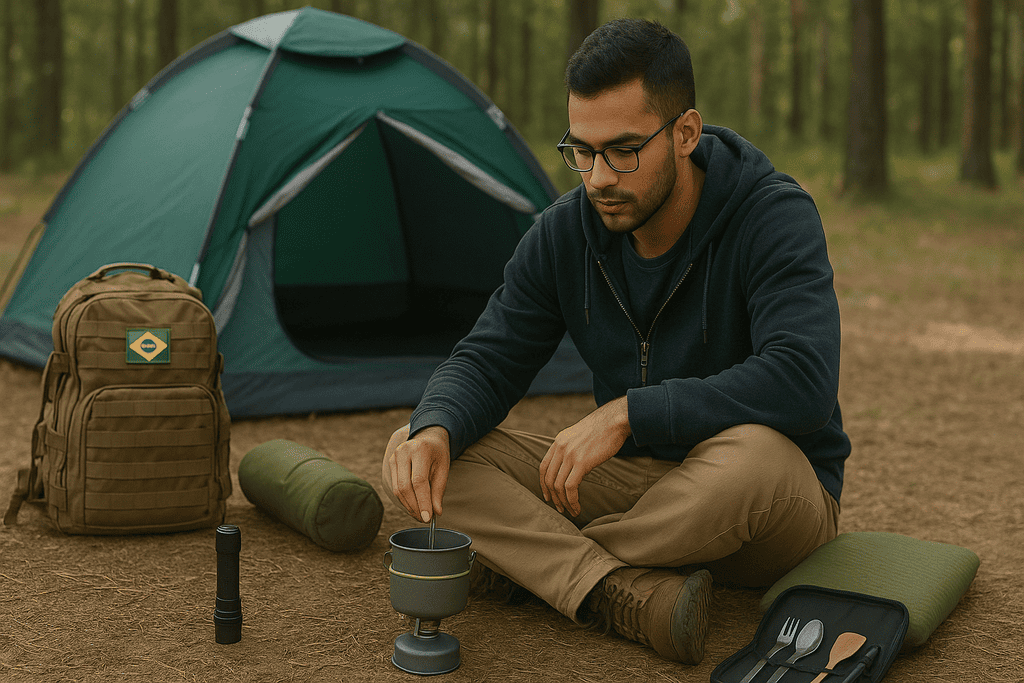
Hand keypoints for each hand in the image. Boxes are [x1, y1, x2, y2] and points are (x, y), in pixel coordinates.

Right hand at [385, 425, 450, 522]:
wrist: (427, 436)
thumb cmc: (438, 453)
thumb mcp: (444, 469)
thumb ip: (439, 490)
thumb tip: (436, 513)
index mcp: (420, 450)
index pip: (419, 481)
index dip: (423, 501)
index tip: (428, 518)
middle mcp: (403, 452)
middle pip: (405, 487)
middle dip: (415, 507)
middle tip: (424, 519)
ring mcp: (394, 457)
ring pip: (398, 489)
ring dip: (409, 506)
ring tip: (420, 515)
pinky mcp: (390, 463)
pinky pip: (395, 487)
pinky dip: (404, 500)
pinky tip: (414, 506)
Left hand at [539, 397, 630, 516]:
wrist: (615, 420)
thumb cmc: (603, 429)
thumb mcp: (579, 435)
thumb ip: (571, 448)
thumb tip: (570, 466)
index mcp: (559, 441)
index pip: (543, 467)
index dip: (543, 484)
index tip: (548, 496)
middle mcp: (561, 448)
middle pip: (548, 478)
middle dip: (553, 497)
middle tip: (560, 508)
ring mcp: (570, 454)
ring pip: (558, 485)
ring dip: (563, 502)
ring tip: (571, 511)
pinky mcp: (582, 462)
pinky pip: (570, 487)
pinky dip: (572, 500)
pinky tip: (577, 507)